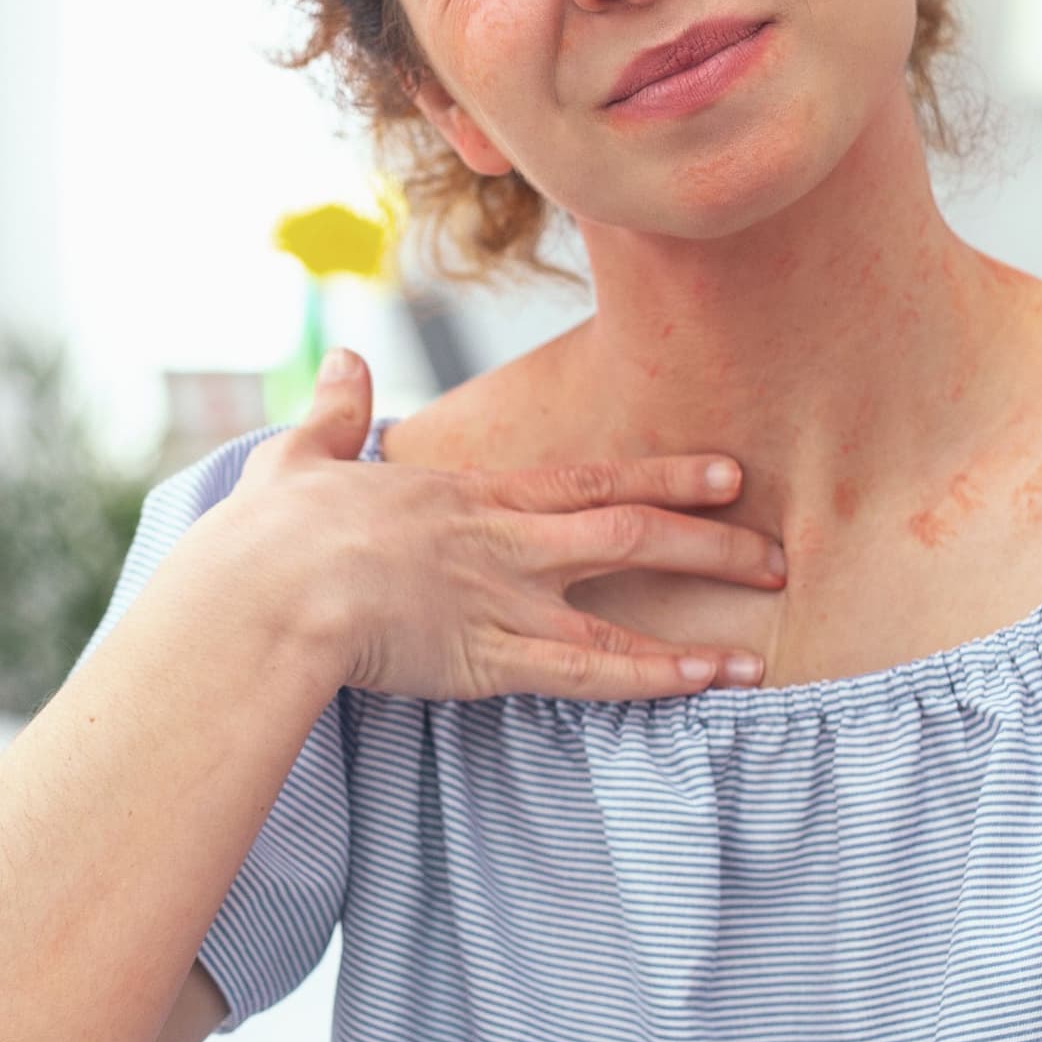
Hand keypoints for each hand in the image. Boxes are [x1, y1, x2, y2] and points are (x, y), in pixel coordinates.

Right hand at [186, 349, 783, 698]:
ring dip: (699, 615)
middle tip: (775, 549)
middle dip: (709, 538)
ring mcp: (503, 596)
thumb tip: (344, 361)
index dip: (661, 477)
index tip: (725, 475)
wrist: (266, 593)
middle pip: (628, 529)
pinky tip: (709, 680)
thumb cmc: (269, 537)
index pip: (585, 479)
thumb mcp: (300, 458)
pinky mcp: (491, 658)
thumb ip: (335, 414)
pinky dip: (654, 677)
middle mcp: (501, 538)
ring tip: (763, 634)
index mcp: (465, 494)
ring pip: (624, 599)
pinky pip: (590, 672)